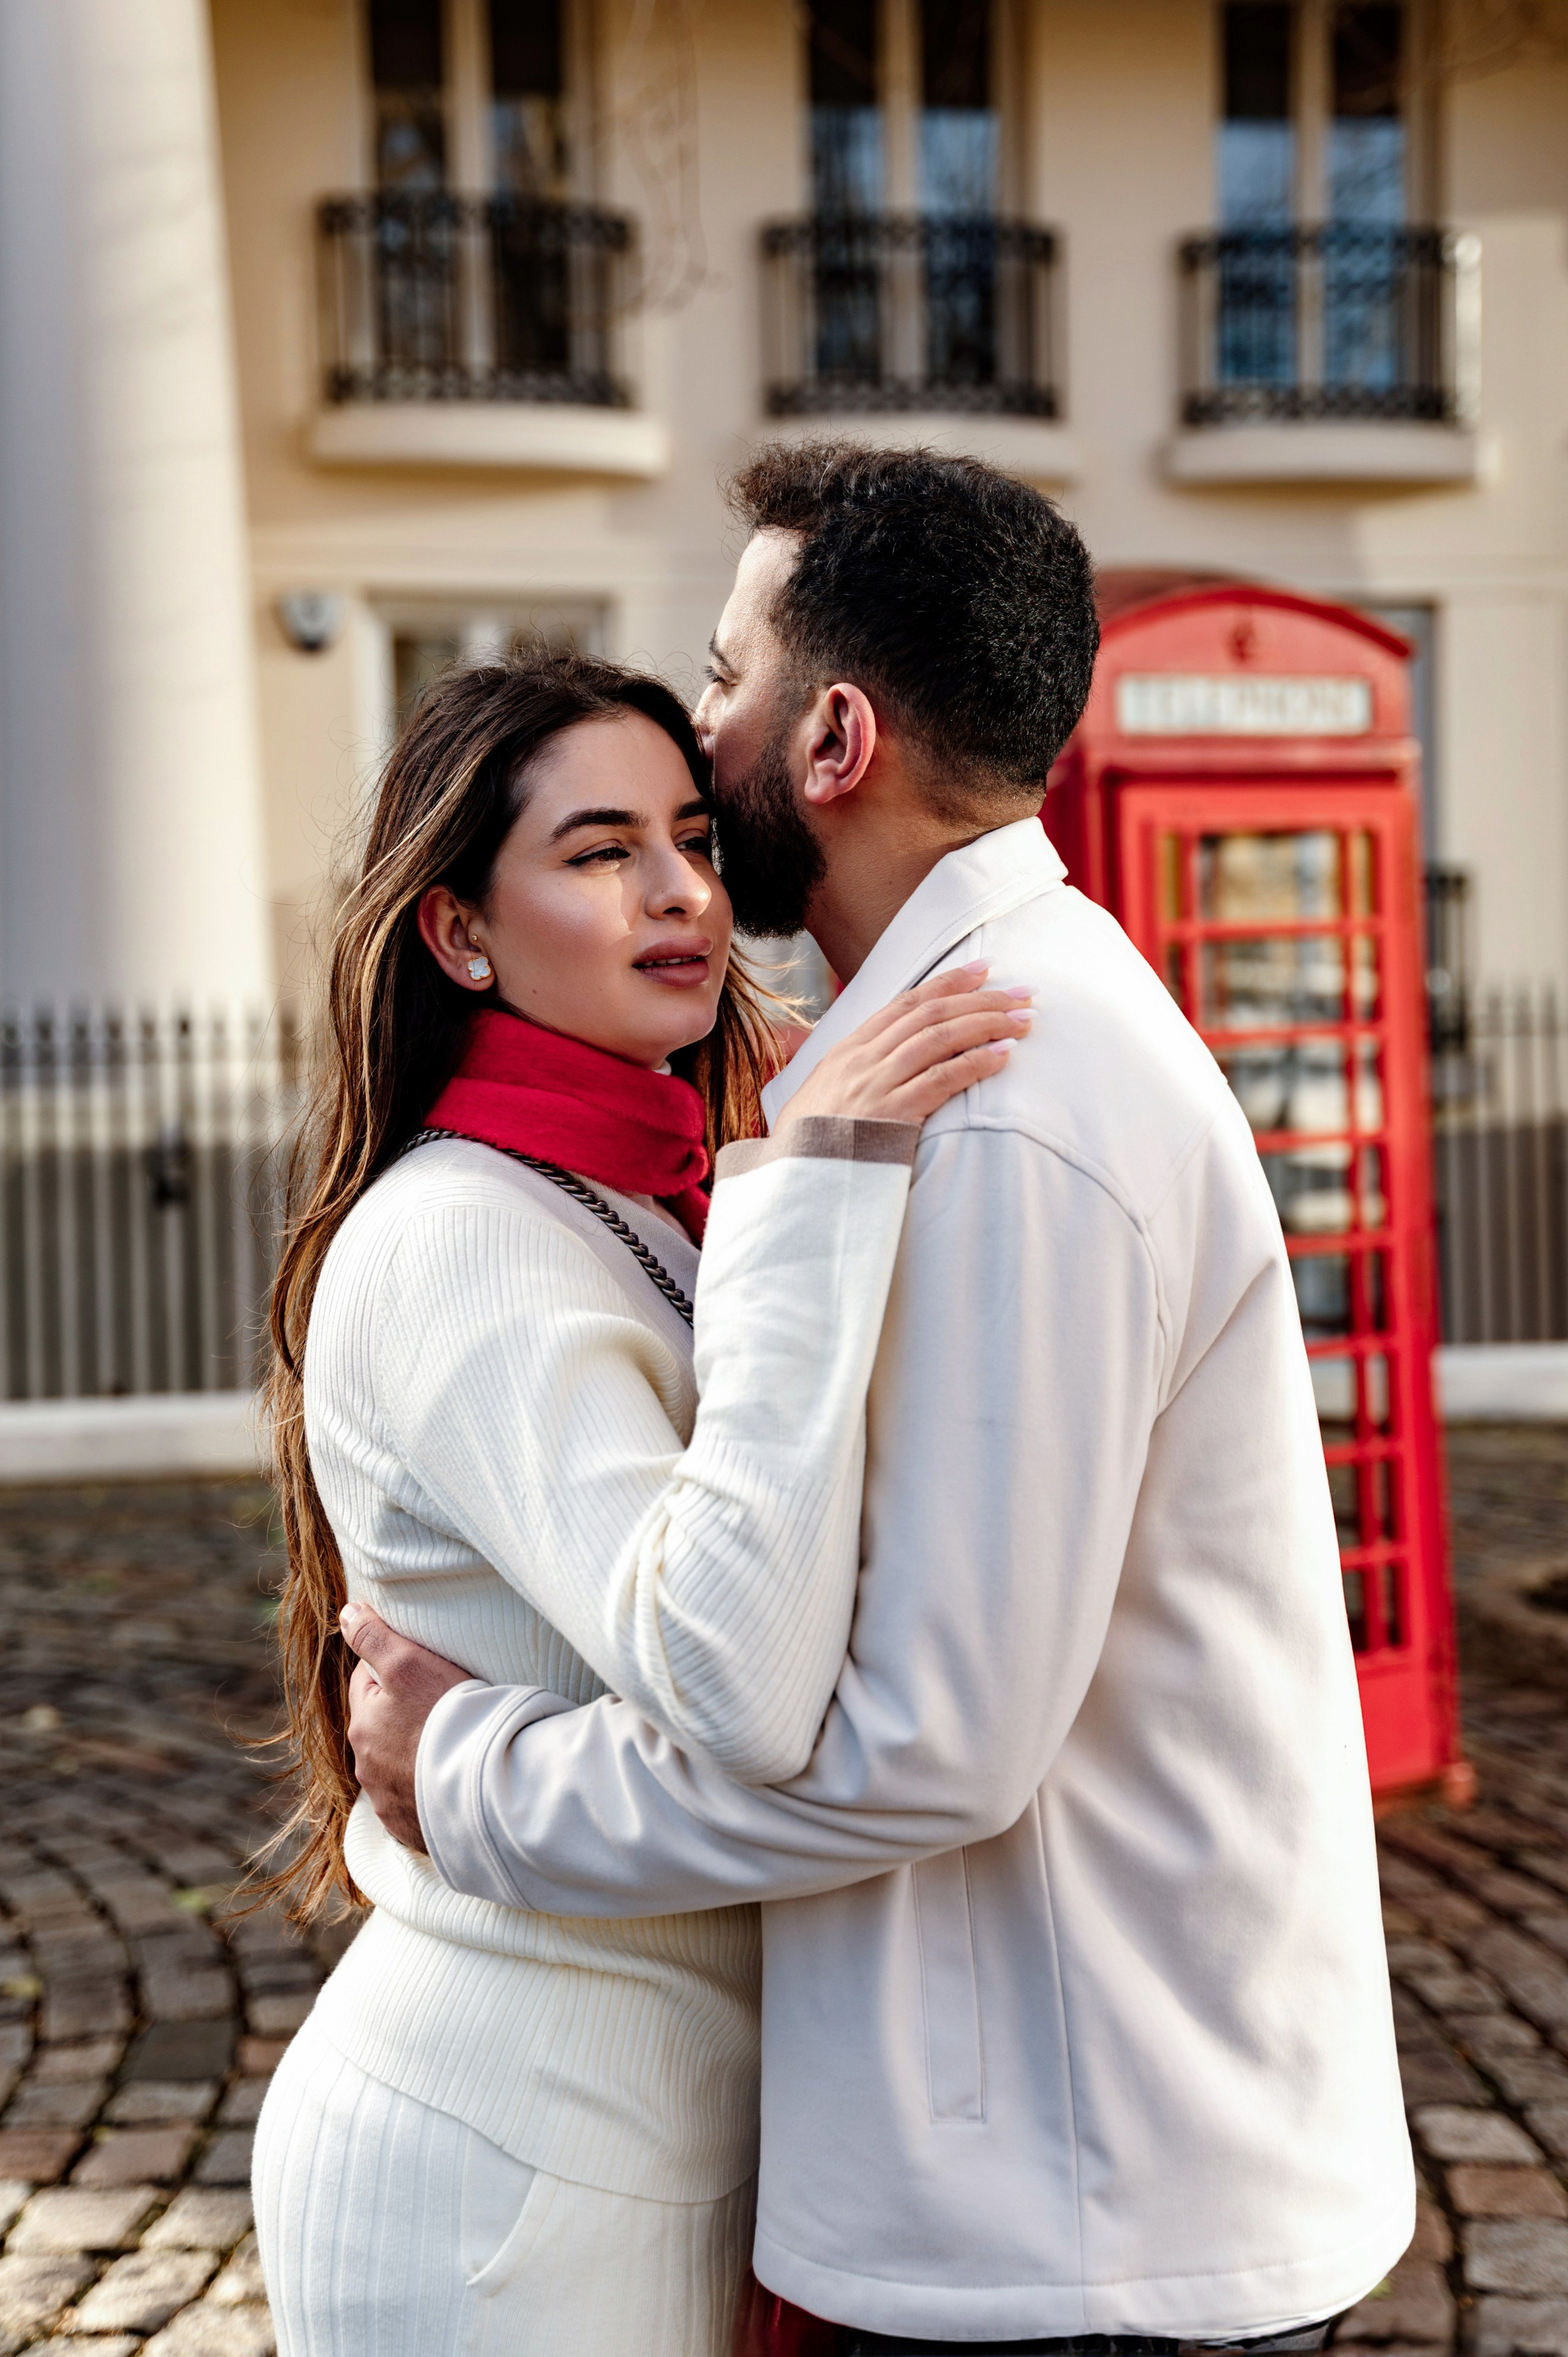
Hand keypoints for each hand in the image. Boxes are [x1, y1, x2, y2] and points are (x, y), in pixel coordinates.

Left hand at [339, 1603, 473, 1853]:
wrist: (485, 1789)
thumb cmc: (449, 1718)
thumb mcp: (409, 1664)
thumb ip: (374, 1637)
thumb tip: (345, 1613)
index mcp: (363, 1725)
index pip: (366, 1683)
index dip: (393, 1669)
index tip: (424, 1670)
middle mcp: (366, 1767)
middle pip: (380, 1726)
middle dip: (402, 1715)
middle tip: (443, 1706)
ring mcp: (388, 1802)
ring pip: (395, 1765)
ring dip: (413, 1754)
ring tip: (450, 1745)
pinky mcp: (412, 1829)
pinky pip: (414, 1803)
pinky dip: (427, 1790)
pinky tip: (451, 1781)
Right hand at [777, 961, 1030, 1131]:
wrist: (793, 1179)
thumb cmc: (810, 1143)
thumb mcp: (826, 1094)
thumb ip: (859, 1071)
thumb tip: (891, 1058)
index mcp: (848, 1049)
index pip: (905, 1003)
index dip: (948, 983)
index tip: (984, 970)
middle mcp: (863, 1059)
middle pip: (930, 1013)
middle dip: (980, 999)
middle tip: (1022, 993)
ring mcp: (876, 1084)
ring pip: (940, 1038)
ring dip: (987, 1024)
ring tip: (1024, 1020)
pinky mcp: (892, 1114)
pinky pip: (942, 1079)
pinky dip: (976, 1062)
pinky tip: (1004, 1055)